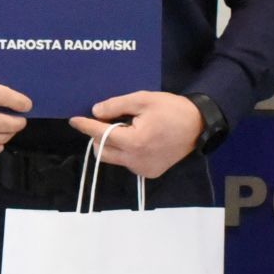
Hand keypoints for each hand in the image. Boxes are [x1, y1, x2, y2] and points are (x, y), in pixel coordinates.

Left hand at [69, 91, 201, 179]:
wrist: (199, 125)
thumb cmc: (171, 109)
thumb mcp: (143, 99)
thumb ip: (116, 106)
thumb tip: (96, 112)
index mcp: (134, 142)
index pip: (101, 134)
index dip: (86, 126)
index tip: (74, 120)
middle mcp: (136, 160)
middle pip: (103, 151)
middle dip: (98, 136)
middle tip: (106, 121)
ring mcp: (143, 170)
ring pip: (114, 158)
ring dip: (112, 144)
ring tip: (127, 128)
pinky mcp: (150, 173)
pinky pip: (128, 162)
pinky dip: (125, 151)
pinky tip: (139, 139)